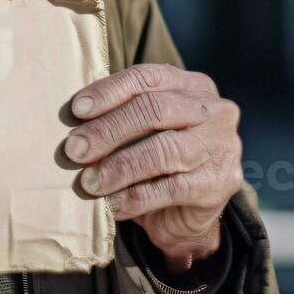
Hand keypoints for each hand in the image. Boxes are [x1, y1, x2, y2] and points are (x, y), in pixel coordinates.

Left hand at [63, 64, 241, 273]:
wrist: (190, 214)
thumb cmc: (156, 162)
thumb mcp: (140, 132)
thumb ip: (116, 119)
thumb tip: (72, 123)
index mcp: (192, 85)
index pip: (146, 78)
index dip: (108, 92)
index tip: (76, 110)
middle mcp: (214, 110)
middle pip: (154, 110)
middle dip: (108, 130)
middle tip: (75, 149)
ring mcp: (221, 146)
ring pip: (163, 150)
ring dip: (119, 167)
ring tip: (89, 182)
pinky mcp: (219, 184)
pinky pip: (172, 188)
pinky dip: (136, 197)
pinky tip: (112, 204)